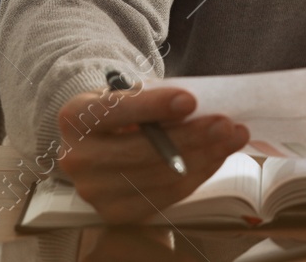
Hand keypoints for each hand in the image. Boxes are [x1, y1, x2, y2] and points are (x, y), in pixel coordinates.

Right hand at [56, 86, 250, 223]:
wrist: (102, 140)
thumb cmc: (124, 110)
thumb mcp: (132, 92)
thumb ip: (157, 97)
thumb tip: (200, 108)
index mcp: (75, 117)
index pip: (114, 111)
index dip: (153, 107)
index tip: (190, 101)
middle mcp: (76, 158)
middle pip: (140, 150)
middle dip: (189, 136)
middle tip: (225, 123)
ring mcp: (94, 191)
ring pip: (157, 176)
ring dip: (202, 157)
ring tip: (231, 138)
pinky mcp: (116, 212)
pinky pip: (165, 195)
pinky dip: (196, 174)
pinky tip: (216, 156)